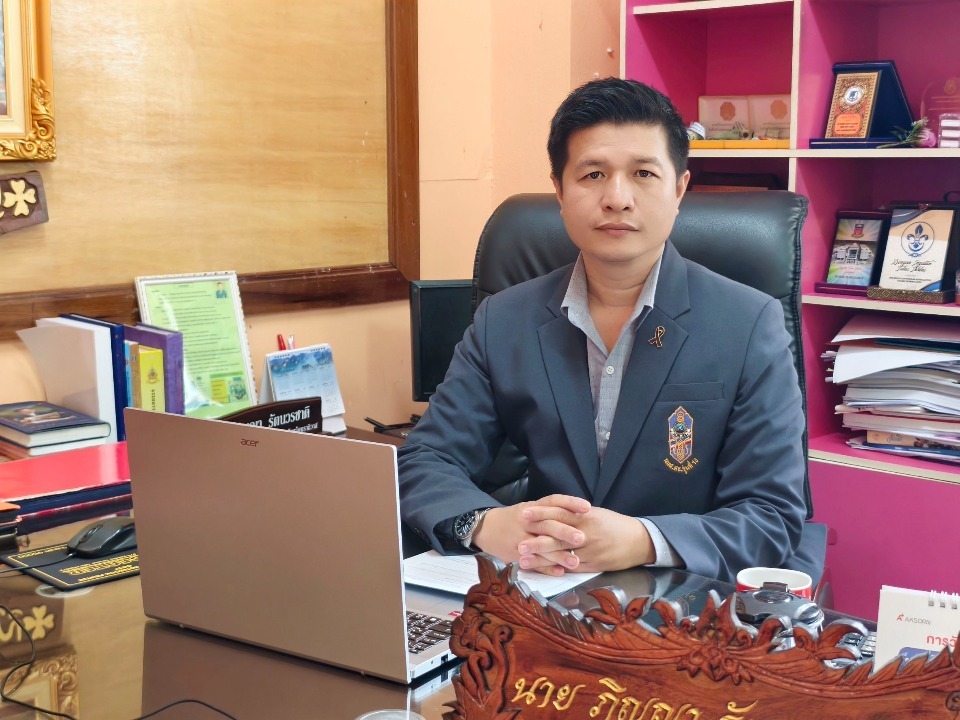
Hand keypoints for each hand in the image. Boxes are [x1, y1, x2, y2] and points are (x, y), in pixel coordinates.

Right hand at [472, 494, 589, 575]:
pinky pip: (533, 562)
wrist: (485, 528)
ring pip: (541, 546)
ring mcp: (520, 538)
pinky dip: (546, 568)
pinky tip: (559, 572)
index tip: (587, 507)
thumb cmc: (515, 519)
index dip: (570, 503)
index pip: (553, 501)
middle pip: (547, 524)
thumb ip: (551, 512)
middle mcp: (527, 521)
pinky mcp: (515, 554)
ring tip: (575, 561)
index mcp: (533, 507)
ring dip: (558, 555)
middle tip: (582, 538)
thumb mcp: (530, 509)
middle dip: (565, 531)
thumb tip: (580, 515)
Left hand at [517, 505, 655, 572]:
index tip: (525, 513)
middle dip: (536, 539)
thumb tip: (554, 511)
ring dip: (541, 557)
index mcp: (586, 517)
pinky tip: (543, 570)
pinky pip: (571, 567)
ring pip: (561, 554)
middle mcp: (586, 533)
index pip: (560, 513)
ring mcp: (589, 551)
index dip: (541, 513)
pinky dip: (556, 569)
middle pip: (557, 535)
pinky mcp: (593, 565)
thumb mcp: (596, 514)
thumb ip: (576, 514)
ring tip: (523, 559)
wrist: (639, 541)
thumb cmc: (615, 525)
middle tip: (518, 541)